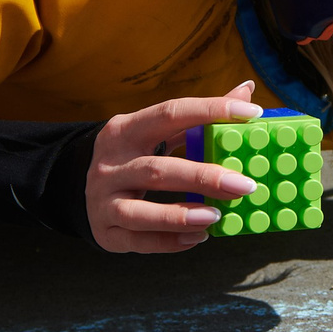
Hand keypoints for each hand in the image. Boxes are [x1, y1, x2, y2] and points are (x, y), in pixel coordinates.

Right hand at [84, 81, 264, 253]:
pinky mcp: (105, 232)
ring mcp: (103, 200)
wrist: (82, 188)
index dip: (210, 110)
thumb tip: (246, 90)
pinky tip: (199, 237)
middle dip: (203, 177)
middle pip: (157, 170)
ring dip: (181, 215)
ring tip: (217, 216)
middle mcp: (110, 164)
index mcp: (125, 129)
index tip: (251, 112)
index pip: (170, 113)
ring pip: (140, 211)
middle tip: (244, 184)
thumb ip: (200, 116)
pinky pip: (138, 241)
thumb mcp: (157, 132)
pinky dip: (170, 241)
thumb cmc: (134, 156)